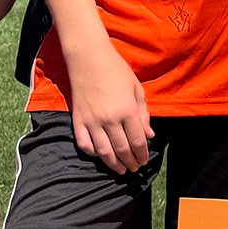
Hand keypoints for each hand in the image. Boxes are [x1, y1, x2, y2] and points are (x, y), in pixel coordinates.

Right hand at [66, 49, 153, 175]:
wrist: (89, 58)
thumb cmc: (116, 70)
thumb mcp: (136, 89)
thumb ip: (144, 114)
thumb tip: (149, 136)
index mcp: (127, 111)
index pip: (137, 141)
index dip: (142, 154)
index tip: (144, 161)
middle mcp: (110, 119)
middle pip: (122, 150)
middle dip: (130, 162)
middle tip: (134, 168)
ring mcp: (92, 121)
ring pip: (104, 152)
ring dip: (113, 164)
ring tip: (120, 170)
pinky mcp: (78, 120)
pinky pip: (84, 144)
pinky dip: (92, 153)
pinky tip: (100, 156)